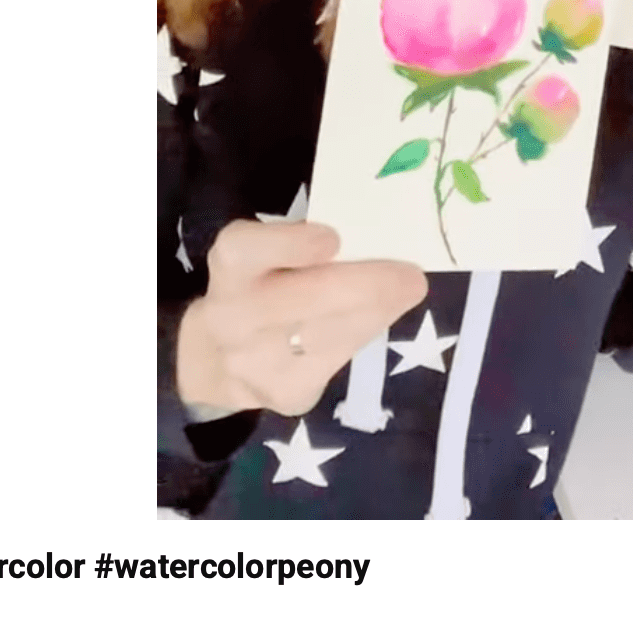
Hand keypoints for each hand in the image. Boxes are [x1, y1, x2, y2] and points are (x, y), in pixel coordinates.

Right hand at [175, 220, 427, 416]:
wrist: (221, 359)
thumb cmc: (263, 285)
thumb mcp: (267, 254)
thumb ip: (305, 244)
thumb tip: (374, 238)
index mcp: (230, 266)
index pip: (244, 251)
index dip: (288, 244)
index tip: (332, 238)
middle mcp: (232, 317)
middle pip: (298, 301)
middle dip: (363, 287)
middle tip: (410, 278)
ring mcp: (255, 364)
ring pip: (330, 337)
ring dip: (376, 312)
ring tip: (404, 291)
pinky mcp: (284, 394)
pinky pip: (337, 362)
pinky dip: (364, 335)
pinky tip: (376, 317)